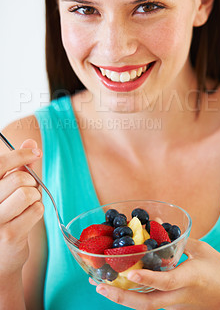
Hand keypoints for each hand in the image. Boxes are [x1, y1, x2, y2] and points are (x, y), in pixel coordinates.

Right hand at [0, 139, 43, 276]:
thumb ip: (19, 166)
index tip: (35, 152)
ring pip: (28, 194)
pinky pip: (36, 210)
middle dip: (31, 183)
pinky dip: (38, 210)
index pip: (0, 163)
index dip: (20, 154)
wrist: (1, 256)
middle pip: (19, 179)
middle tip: (27, 192)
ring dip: (35, 198)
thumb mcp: (9, 188)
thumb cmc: (6, 216)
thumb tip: (30, 142)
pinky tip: (28, 218)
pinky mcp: (10, 235)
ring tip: (27, 205)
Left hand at [92, 238, 219, 308]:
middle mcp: (179, 297)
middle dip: (120, 297)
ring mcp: (177, 306)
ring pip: (146, 306)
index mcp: (189, 280)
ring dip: (123, 298)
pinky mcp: (176, 308)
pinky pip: (152, 303)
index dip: (145, 277)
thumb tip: (157, 223)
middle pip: (146, 304)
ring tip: (103, 287)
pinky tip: (123, 287)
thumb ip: (179, 238)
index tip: (127, 272)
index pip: (164, 282)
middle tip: (99, 286)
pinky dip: (135, 296)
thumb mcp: (204, 251)